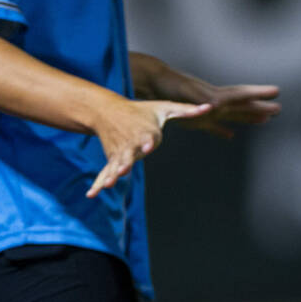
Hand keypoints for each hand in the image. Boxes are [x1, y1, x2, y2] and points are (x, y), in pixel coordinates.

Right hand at [87, 98, 211, 196]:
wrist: (107, 110)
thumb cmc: (141, 111)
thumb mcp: (164, 108)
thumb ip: (186, 110)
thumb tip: (209, 107)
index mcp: (145, 132)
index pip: (147, 137)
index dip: (148, 142)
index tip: (148, 145)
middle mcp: (131, 143)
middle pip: (128, 153)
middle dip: (125, 161)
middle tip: (123, 169)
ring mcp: (120, 152)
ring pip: (116, 165)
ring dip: (112, 175)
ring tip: (108, 184)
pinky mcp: (112, 159)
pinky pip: (104, 172)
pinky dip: (98, 183)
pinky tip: (91, 194)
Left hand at [134, 55, 279, 138]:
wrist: (150, 81)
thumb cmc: (166, 85)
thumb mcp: (182, 91)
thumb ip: (198, 97)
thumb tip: (216, 105)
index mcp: (214, 97)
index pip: (241, 95)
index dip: (259, 94)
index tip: (276, 91)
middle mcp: (214, 102)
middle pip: (242, 105)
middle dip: (260, 106)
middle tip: (279, 109)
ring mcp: (206, 110)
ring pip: (233, 114)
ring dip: (249, 117)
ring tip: (265, 120)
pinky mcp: (195, 118)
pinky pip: (213, 126)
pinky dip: (223, 131)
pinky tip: (231, 136)